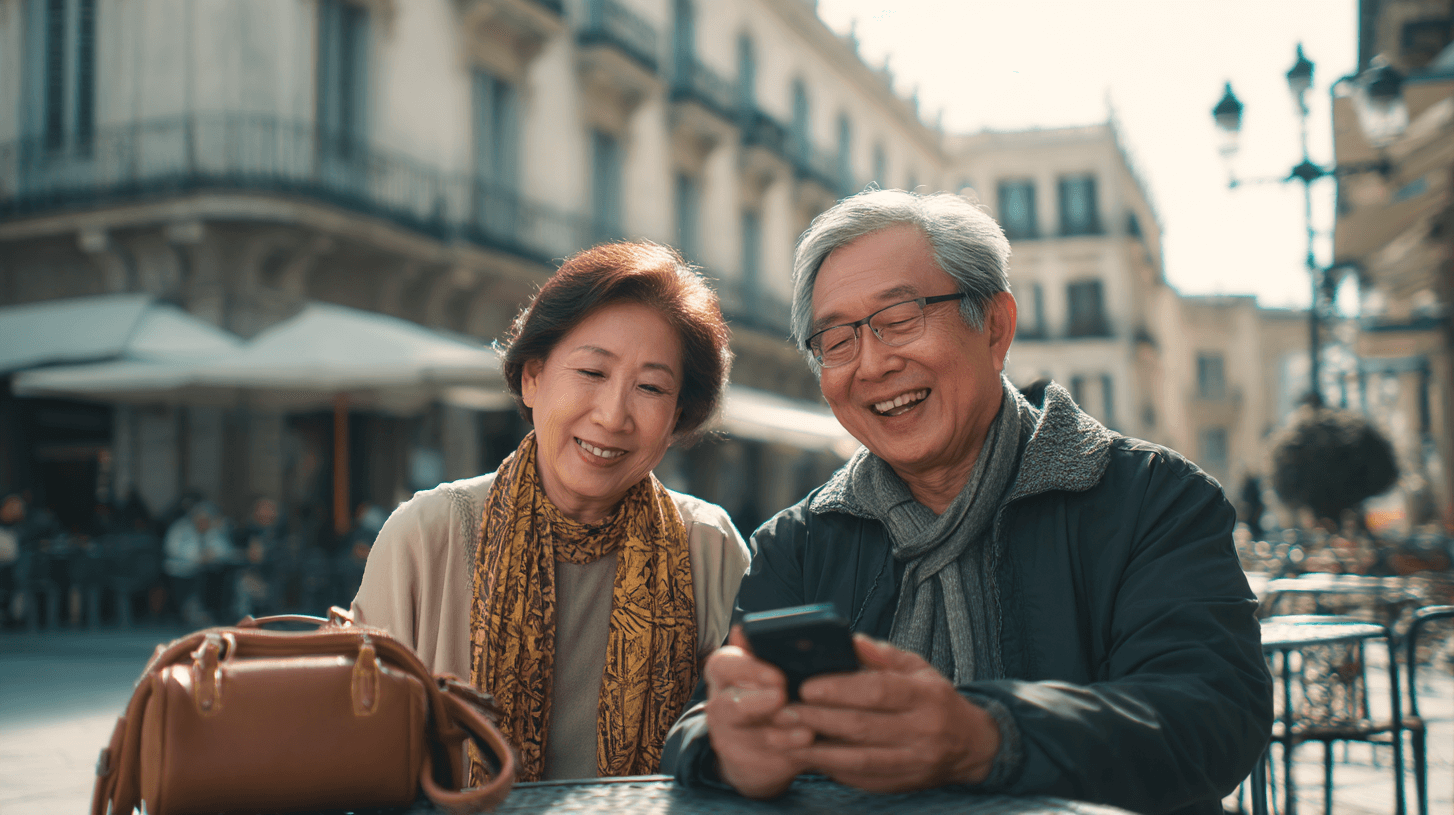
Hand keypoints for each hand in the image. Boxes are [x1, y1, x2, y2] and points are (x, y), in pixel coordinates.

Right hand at [703, 626, 814, 798]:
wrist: (753, 741)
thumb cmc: (765, 689)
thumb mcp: (763, 668)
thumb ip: (764, 648)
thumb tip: (748, 628)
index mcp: (723, 673)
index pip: (724, 665)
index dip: (750, 669)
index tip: (777, 675)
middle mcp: (719, 705)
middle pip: (731, 705)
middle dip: (758, 701)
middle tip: (783, 695)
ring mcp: (730, 737)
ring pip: (752, 735)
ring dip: (780, 729)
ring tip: (806, 726)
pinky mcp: (746, 762)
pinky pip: (767, 756)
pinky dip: (790, 748)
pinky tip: (808, 740)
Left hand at [777, 635, 1000, 792]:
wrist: (971, 746)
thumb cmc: (935, 699)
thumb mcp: (918, 669)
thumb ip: (883, 656)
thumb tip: (850, 641)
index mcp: (925, 697)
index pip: (879, 691)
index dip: (840, 689)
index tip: (807, 686)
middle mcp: (922, 732)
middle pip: (863, 726)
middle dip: (818, 719)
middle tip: (783, 710)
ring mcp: (913, 763)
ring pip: (858, 760)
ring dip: (817, 749)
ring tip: (784, 738)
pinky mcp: (902, 785)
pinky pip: (861, 778)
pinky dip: (831, 768)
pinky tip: (807, 756)